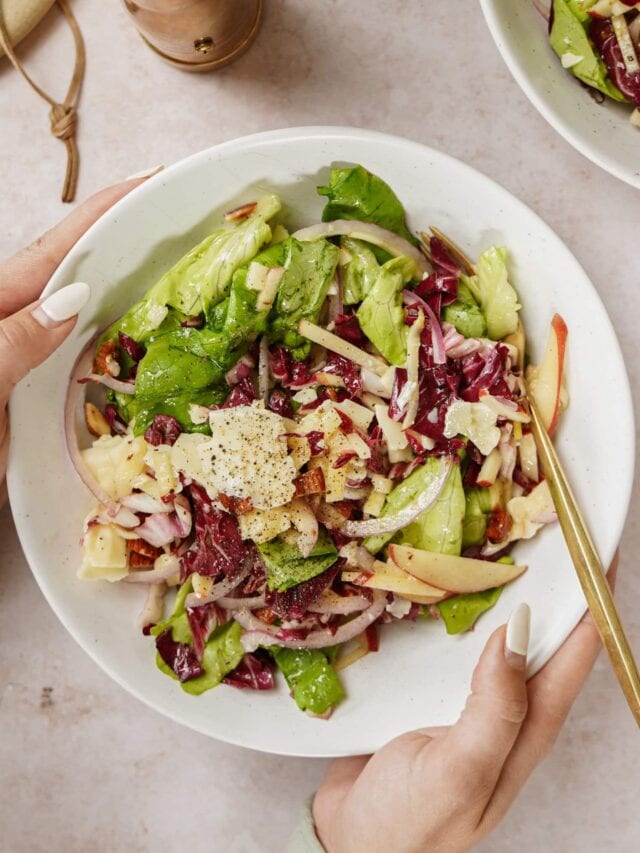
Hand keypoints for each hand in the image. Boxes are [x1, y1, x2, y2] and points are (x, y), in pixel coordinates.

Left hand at [0, 177, 152, 494]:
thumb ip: (12, 342)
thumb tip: (70, 301)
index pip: (57, 249)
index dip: (104, 211)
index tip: (151, 180)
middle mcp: (15, 324)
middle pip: (78, 271)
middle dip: (129, 240)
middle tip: (184, 221)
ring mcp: (30, 357)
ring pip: (89, 312)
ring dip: (132, 289)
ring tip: (182, 268)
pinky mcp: (40, 390)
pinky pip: (88, 353)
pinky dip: (121, 338)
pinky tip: (148, 336)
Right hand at [313, 555, 617, 852]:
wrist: (351, 843)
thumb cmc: (410, 822)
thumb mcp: (460, 773)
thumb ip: (495, 710)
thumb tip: (520, 632)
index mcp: (527, 728)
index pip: (577, 653)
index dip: (593, 601)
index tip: (597, 548)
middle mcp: (504, 707)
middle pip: (541, 633)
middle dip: (552, 581)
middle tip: (546, 525)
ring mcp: (465, 697)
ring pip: (494, 629)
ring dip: (499, 586)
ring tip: (495, 538)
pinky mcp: (428, 690)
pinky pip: (449, 639)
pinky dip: (452, 606)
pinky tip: (437, 579)